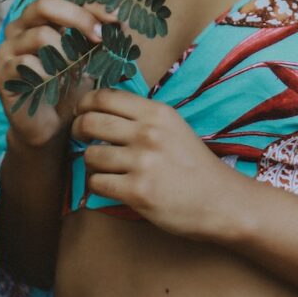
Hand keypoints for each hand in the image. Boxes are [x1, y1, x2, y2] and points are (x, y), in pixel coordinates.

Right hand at [0, 0, 104, 149]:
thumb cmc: (70, 86)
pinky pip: (28, 64)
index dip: (90, 6)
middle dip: (77, 18)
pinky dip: (49, 75)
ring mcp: (6, 50)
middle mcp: (19, 28)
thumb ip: (99, 35)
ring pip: (41, 36)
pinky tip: (56, 87)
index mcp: (39, 18)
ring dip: (67, 54)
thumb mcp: (89, 56)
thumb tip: (119, 19)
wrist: (52, 126)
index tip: (115, 20)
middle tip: (99, 37)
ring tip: (76, 71)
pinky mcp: (1, 74)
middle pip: (44, 4)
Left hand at [71, 87, 235, 239]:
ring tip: (103, 166)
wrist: (219, 200)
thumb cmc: (194, 164)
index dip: (85, 103)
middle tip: (81, 138)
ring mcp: (142, 162)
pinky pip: (97, 183)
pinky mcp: (137, 191)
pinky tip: (111, 185)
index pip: (105, 97)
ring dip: (90, 162)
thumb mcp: (173, 127)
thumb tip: (101, 110)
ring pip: (91, 155)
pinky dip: (98, 185)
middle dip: (78, 130)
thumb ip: (142, 117)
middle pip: (91, 122)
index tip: (81, 112)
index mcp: (157, 112)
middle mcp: (148, 133)